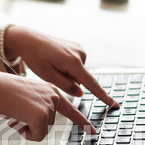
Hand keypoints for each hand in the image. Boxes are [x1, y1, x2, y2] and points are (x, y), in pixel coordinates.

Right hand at [0, 70, 95, 140]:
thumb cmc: (4, 93)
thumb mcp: (29, 98)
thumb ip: (42, 107)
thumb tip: (47, 124)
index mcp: (52, 90)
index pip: (72, 109)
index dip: (83, 123)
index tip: (93, 131)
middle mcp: (54, 96)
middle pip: (49, 124)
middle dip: (32, 125)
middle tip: (18, 114)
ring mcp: (50, 105)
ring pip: (42, 131)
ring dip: (27, 128)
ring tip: (16, 114)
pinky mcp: (43, 115)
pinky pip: (36, 136)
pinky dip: (25, 133)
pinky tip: (16, 120)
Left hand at [3, 26, 118, 108]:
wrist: (29, 39)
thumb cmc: (36, 58)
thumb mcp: (48, 77)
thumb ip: (66, 86)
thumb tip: (81, 93)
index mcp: (73, 63)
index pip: (92, 85)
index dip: (104, 97)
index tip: (115, 105)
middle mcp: (80, 54)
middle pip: (81, 80)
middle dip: (69, 81)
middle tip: (52, 71)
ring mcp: (80, 50)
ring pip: (78, 74)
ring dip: (68, 74)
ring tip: (52, 64)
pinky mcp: (77, 48)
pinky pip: (76, 66)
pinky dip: (68, 68)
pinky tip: (56, 60)